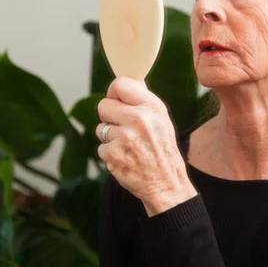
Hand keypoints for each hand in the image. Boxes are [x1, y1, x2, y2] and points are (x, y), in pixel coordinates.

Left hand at [95, 77, 197, 215]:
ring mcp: (125, 137)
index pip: (120, 84)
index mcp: (152, 107)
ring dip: (110, 137)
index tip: (117, 100)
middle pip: (103, 105)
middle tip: (123, 127)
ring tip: (129, 146)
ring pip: (100, 128)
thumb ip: (142, 101)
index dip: (114, 93)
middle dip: (109, 116)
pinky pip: (101, 147)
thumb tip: (124, 83)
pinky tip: (125, 158)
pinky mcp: (113, 154)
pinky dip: (110, 154)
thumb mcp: (161, 119)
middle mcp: (139, 119)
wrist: (166, 183)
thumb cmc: (162, 149)